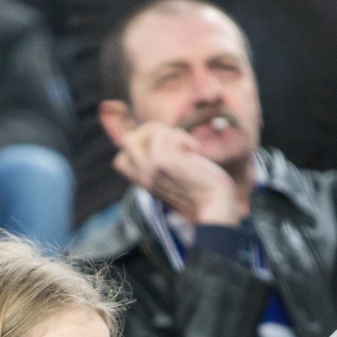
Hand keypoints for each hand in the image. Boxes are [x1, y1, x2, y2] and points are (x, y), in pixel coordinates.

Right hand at [112, 123, 239, 225]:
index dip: (139, 145)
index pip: (120, 160)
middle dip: (150, 131)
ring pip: (153, 131)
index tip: (163, 150)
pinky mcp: (164, 163)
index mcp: (145, 182)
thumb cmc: (203, 191)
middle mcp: (144, 177)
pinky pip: (172, 135)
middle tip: (172, 141)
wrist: (215, 206)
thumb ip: (163, 161)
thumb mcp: (176, 176)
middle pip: (127, 140)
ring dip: (174, 133)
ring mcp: (152, 170)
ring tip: (189, 148)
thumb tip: (159, 134)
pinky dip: (186, 139)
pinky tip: (195, 151)